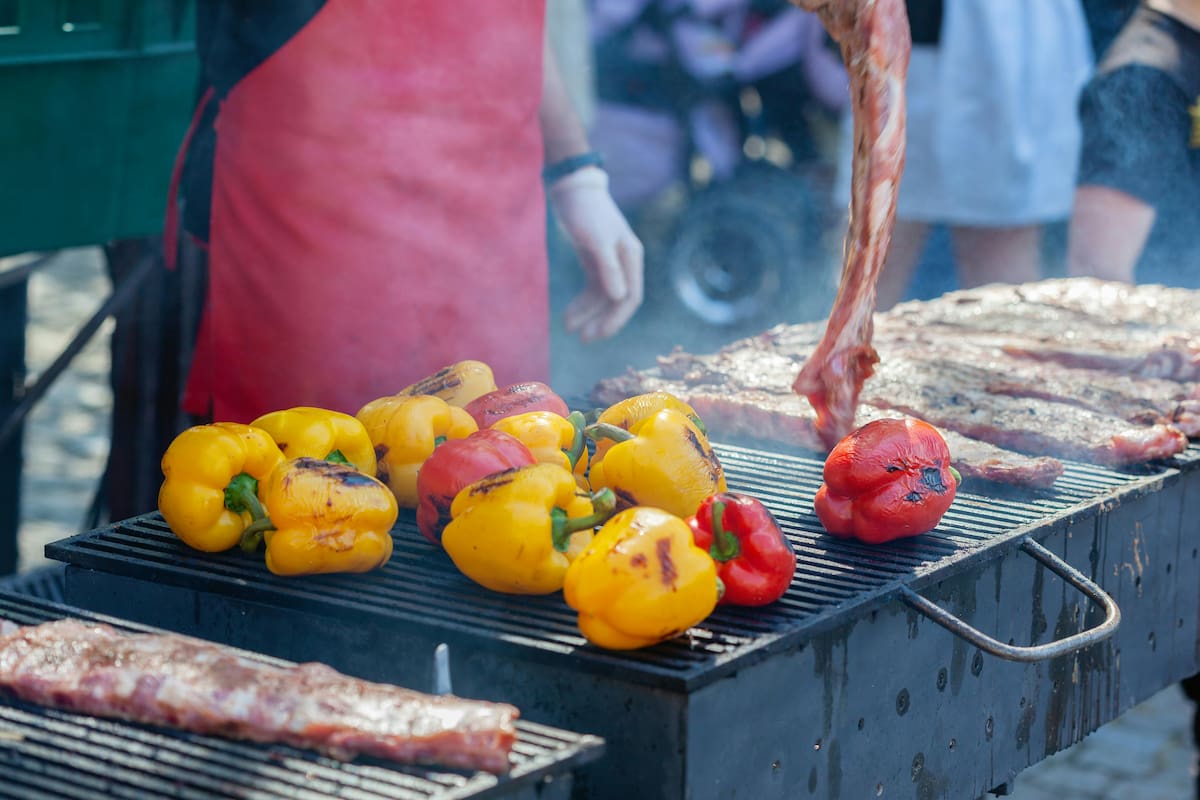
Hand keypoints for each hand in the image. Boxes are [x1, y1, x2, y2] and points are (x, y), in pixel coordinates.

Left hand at [548, 167, 643, 341]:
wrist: (572, 188)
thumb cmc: (585, 211)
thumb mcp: (596, 239)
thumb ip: (609, 268)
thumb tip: (619, 298)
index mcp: (631, 258)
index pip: (630, 297)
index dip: (615, 319)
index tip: (598, 334)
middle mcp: (625, 262)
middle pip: (617, 301)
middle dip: (601, 321)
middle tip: (583, 339)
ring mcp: (610, 263)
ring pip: (602, 297)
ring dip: (588, 314)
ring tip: (568, 328)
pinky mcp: (595, 261)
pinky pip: (592, 288)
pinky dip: (581, 303)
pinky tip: (568, 315)